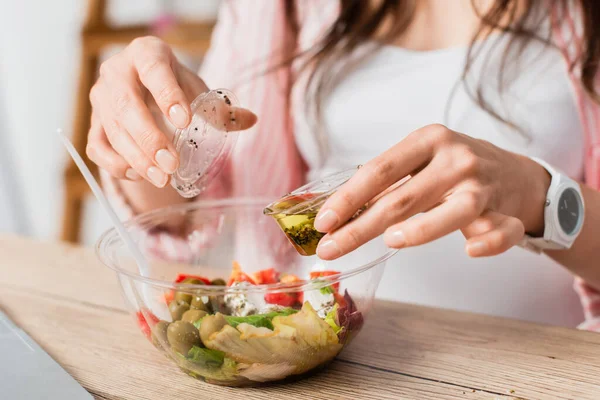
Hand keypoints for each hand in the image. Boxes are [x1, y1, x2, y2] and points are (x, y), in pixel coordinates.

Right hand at [86, 36, 256, 187]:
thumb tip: (251, 120)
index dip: (168, 96)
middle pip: (126, 106)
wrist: (143, 83)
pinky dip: (117, 165)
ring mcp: (100, 99)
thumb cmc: (174, 85)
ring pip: (112, 131)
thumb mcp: (197, 89)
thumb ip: (221, 108)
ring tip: (162, 179)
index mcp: (146, 54)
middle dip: (149, 139)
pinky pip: (97, 147)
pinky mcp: (94, 123)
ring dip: (137, 159)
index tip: (185, 121)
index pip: (154, 71)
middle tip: (172, 165)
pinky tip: (141, 175)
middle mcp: (116, 72)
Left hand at [314, 124, 550, 259]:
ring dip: (422, 228)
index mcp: (428, 140)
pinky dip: (488, 242)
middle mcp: (455, 158)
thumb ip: (387, 184)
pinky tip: (470, 250)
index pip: (379, 170)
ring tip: (391, 242)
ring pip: (454, 210)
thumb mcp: (420, 162)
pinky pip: (501, 230)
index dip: (347, 198)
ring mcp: (483, 184)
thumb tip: (335, 213)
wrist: (514, 173)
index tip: (323, 222)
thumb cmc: (453, 169)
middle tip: (331, 249)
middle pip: (403, 196)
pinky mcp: (507, 211)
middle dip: (361, 227)